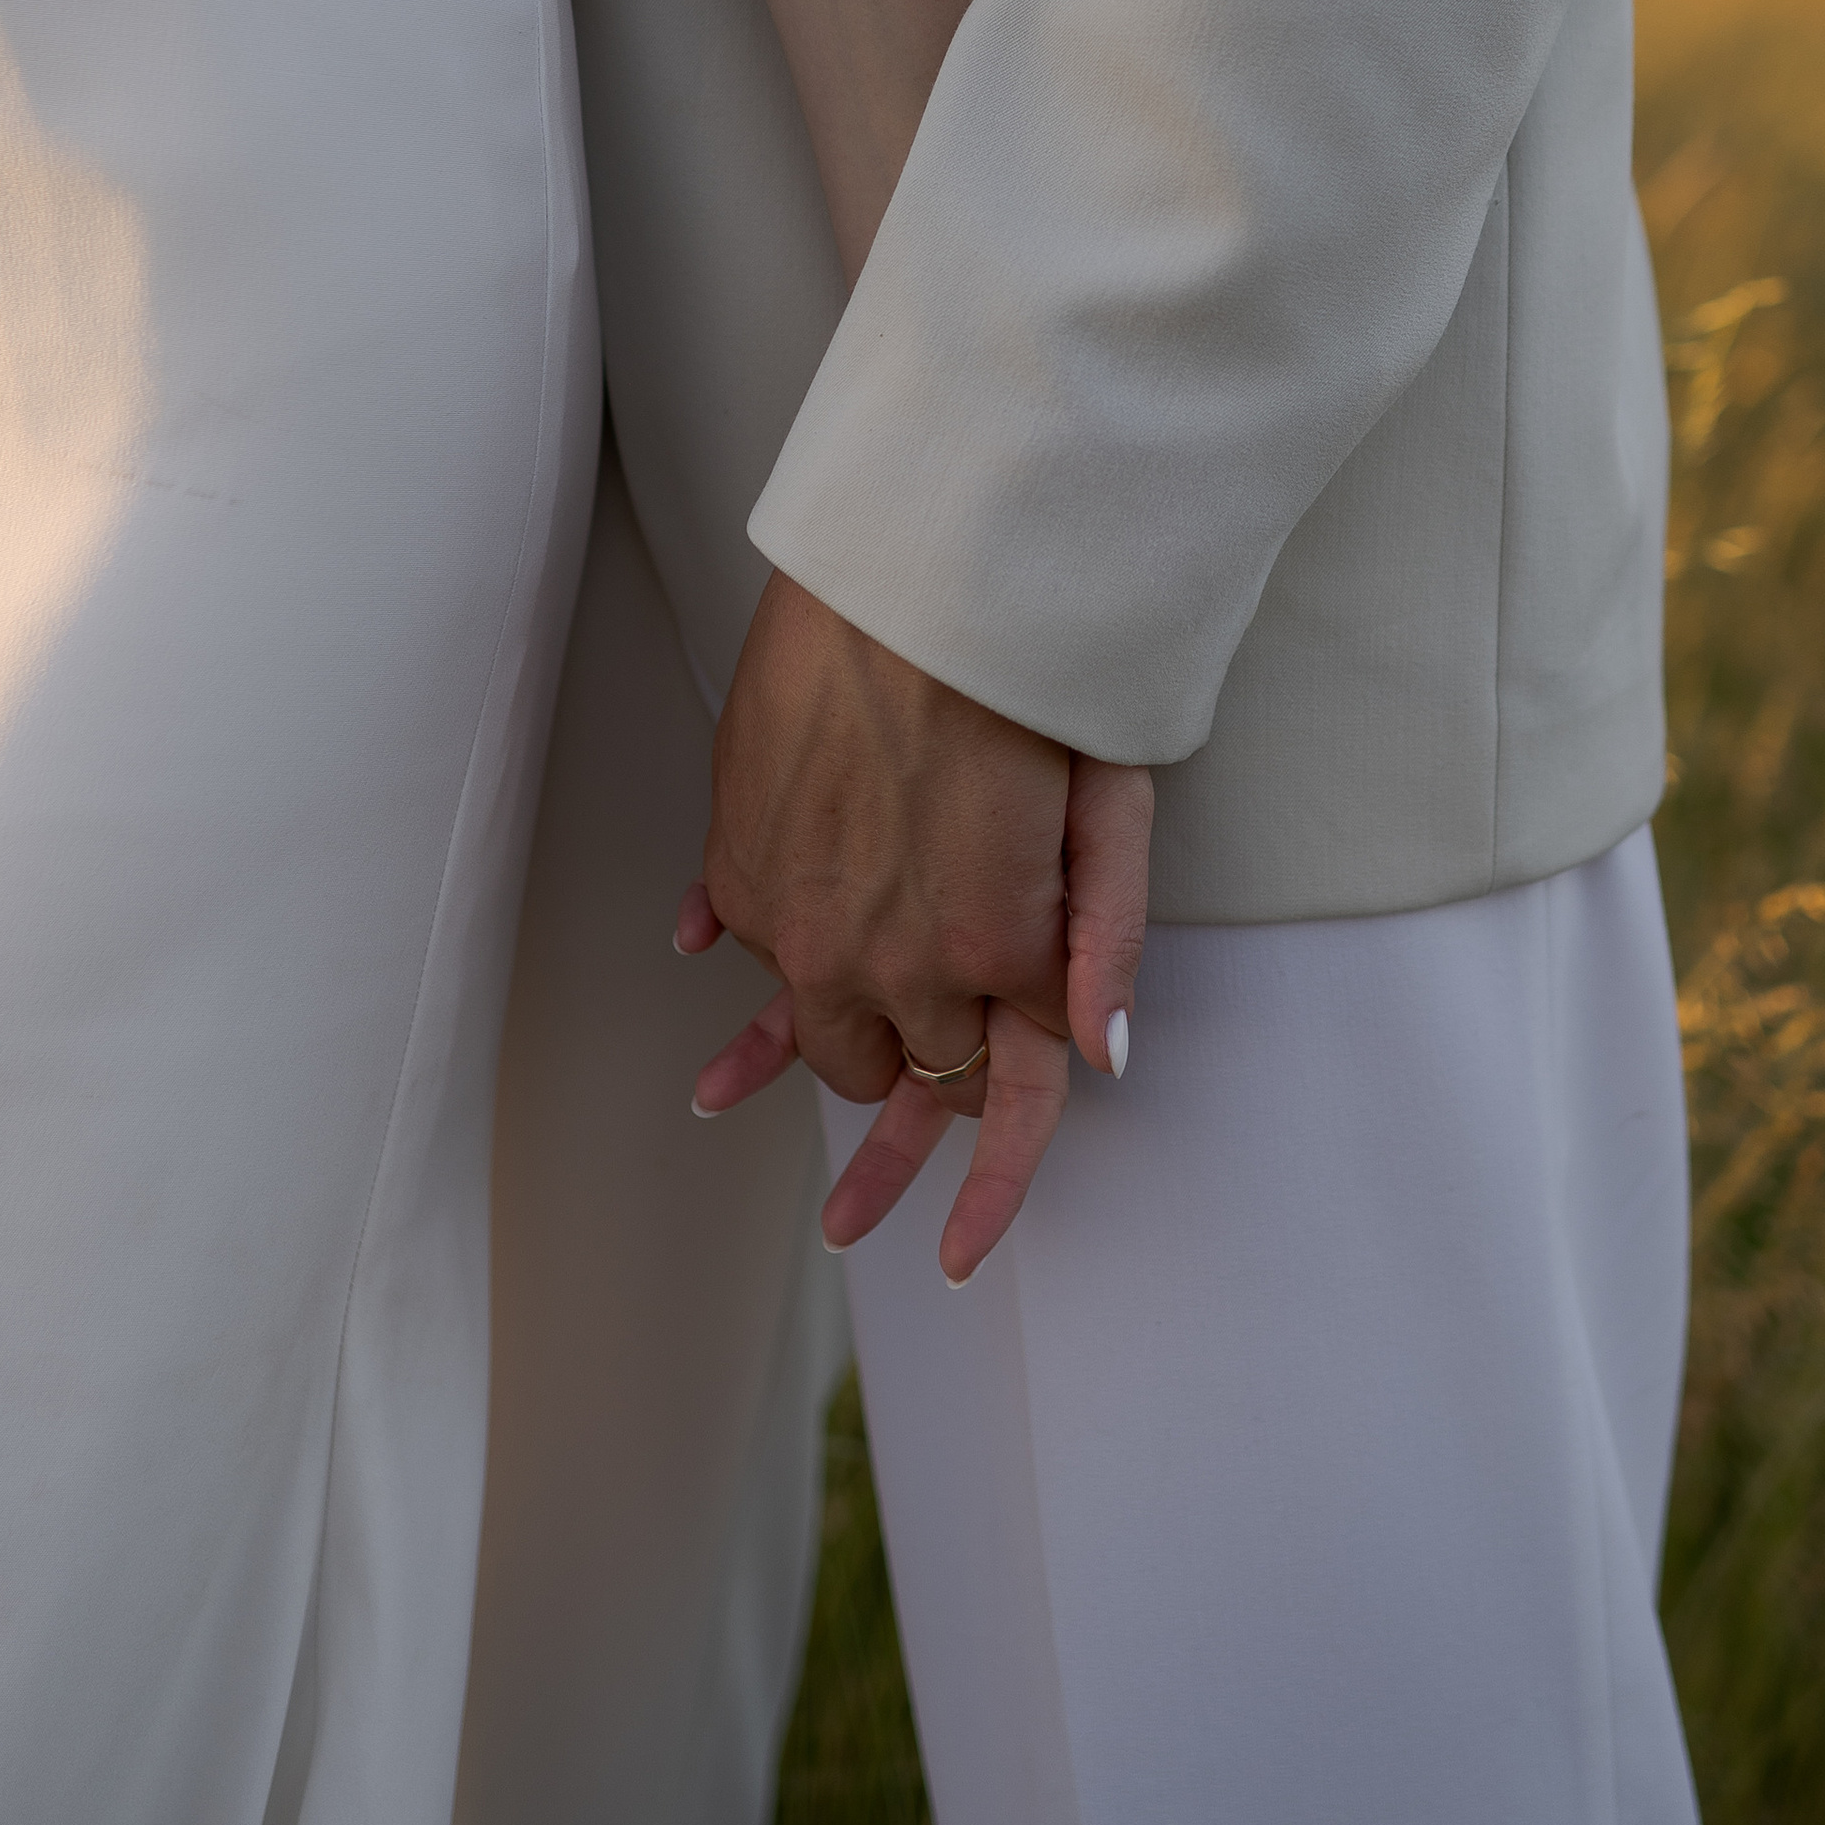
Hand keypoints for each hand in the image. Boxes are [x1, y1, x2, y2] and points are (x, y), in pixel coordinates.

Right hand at [678, 571, 1151, 1280]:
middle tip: (896, 1144)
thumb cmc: (1029, 665)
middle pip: (899, 1075)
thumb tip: (1101, 1054)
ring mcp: (797, 915)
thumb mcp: (1114, 801)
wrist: (909, 565)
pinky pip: (740, 941)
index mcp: (992, 955)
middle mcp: (883, 956)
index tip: (952, 1259)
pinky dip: (743, 957)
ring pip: (812, 1029)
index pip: (1000, 1105)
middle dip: (917, 1092)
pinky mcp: (740, 859)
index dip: (988, 1192)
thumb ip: (1109, 936)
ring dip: (822, 1045)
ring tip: (742, 1096)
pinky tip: (710, 961)